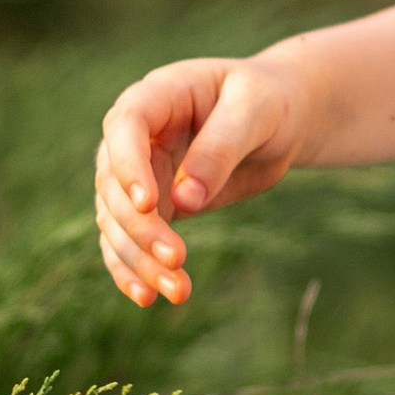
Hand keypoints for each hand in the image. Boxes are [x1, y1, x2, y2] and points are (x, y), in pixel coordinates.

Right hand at [93, 53, 312, 305]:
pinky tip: (147, 298)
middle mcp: (136, 137)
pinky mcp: (153, 208)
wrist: (280, 120)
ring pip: (118, 222)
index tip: (150, 204)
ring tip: (178, 292)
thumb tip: (184, 201)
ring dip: (139, 260)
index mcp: (156, 96)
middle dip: (142, 228)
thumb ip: (221, 148)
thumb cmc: (267, 102)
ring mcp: (138, 174)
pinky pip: (128, 241)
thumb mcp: (256, 111)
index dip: (129, 166)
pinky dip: (133, 270)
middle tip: (177, 260)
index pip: (125, 127)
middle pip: (115, 185)